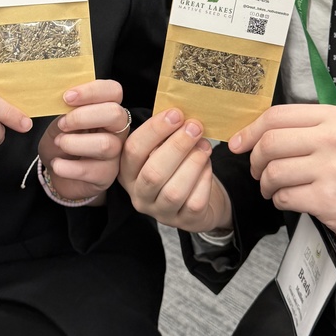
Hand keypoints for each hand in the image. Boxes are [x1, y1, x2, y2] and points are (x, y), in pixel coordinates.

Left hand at [38, 80, 130, 202]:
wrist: (57, 169)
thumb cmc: (61, 139)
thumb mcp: (59, 120)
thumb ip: (64, 109)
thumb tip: (64, 99)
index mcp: (107, 108)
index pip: (113, 91)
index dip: (91, 91)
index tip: (67, 97)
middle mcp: (117, 129)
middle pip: (115, 114)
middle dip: (83, 117)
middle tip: (62, 124)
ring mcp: (116, 153)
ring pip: (105, 144)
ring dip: (74, 143)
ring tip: (59, 144)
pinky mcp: (107, 176)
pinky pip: (92, 170)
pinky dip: (68, 167)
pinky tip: (57, 165)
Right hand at [119, 108, 231, 232]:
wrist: (195, 199)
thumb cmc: (175, 165)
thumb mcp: (162, 148)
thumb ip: (164, 133)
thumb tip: (179, 112)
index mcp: (127, 171)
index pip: (133, 151)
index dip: (154, 130)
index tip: (176, 113)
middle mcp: (139, 195)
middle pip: (153, 173)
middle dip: (177, 146)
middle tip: (195, 127)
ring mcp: (160, 212)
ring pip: (174, 191)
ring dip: (192, 163)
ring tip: (205, 145)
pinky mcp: (184, 222)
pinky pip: (194, 202)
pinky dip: (204, 180)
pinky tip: (207, 165)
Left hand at [230, 104, 335, 259]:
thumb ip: (311, 128)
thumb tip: (263, 131)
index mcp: (335, 118)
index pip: (277, 115)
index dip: (250, 130)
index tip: (239, 143)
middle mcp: (333, 139)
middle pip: (270, 142)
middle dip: (254, 160)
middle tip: (257, 170)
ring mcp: (331, 170)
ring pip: (273, 171)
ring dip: (265, 183)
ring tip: (273, 188)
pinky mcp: (328, 200)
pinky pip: (285, 197)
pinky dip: (279, 200)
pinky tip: (289, 200)